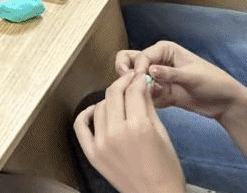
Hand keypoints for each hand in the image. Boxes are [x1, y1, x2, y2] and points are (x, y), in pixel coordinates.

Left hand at [73, 65, 185, 192]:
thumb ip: (149, 106)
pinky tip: (95, 110)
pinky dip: (86, 114)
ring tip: (119, 98)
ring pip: (100, 107)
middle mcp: (117, 133)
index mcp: (139, 127)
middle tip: (130, 81)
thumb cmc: (166, 169)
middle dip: (123, 83)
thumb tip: (142, 85)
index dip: (138, 80)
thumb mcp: (162, 133)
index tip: (140, 77)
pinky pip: (81, 126)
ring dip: (109, 99)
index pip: (133, 91)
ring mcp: (102, 143)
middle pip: (114, 94)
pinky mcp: (92, 153)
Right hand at [114, 41, 246, 119]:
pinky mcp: (159, 92)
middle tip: (127, 85)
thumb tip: (149, 71)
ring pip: (133, 78)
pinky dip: (145, 99)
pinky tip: (157, 104)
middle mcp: (157, 61)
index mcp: (164, 50)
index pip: (141, 56)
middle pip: (129, 61)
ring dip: (135, 87)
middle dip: (125, 71)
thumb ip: (170, 74)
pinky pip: (144, 94)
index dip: (137, 67)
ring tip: (147, 97)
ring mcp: (157, 77)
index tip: (139, 81)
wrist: (225, 102)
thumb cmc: (213, 82)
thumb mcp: (192, 77)